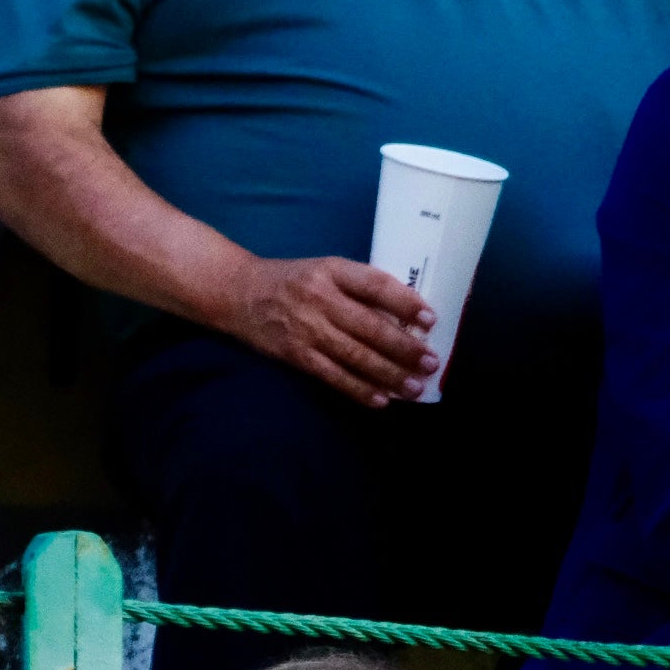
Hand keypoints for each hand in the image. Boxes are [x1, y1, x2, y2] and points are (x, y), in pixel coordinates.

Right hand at [213, 257, 435, 408]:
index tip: (430, 319)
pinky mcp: (295, 354)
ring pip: (355, 356)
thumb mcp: (325, 269)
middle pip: (370, 327)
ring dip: (388, 374)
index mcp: (333, 271)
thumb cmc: (291, 280)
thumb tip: (403, 315)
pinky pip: (332, 375)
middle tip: (431, 363)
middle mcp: (321, 299)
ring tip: (414, 387)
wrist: (238, 293)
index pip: (376, 286)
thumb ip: (358, 286)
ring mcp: (307, 329)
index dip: (405, 303)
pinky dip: (358, 389)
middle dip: (405, 348)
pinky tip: (380, 399)